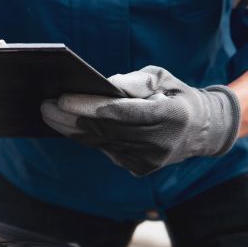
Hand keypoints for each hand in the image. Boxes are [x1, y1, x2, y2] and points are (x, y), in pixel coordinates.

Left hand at [41, 65, 240, 176]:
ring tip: (49, 114)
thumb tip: (106, 85)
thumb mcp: (162, 78)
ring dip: (71, 129)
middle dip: (71, 118)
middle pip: (105, 131)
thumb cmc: (176, 95)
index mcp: (169, 117)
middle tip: (45, 105)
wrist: (202, 130)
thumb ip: (136, 81)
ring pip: (101, 143)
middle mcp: (159, 144)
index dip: (89, 107)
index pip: (120, 113)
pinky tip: (68, 126)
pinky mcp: (140, 168)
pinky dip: (87, 138)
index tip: (62, 98)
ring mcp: (149, 161)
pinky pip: (107, 150)